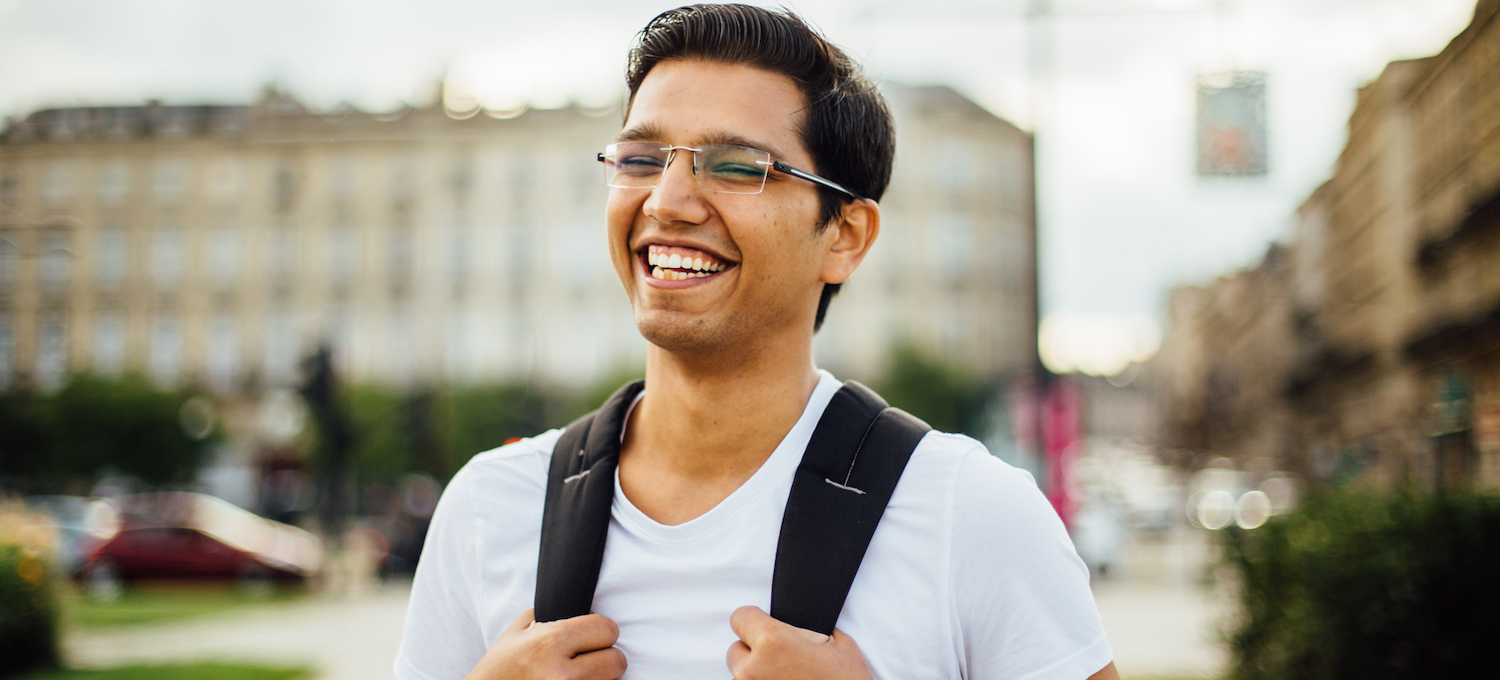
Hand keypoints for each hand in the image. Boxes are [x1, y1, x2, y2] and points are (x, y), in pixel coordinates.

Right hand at [464, 608, 626, 679]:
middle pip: (617, 661)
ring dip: (598, 676)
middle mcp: (561, 674)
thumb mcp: (517, 631)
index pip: (607, 629)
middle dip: (605, 656)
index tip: (591, 635)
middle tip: (587, 657)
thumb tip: (585, 611)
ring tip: (575, 673)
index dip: (601, 630)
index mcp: (548, 643)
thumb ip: (551, 616)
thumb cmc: (499, 668)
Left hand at [726, 606, 872, 679]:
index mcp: (772, 643)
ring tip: (788, 679)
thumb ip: (807, 629)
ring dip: (758, 674)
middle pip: (736, 649)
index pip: (740, 617)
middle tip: (783, 659)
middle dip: (755, 651)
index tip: (764, 625)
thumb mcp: (839, 644)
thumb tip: (797, 626)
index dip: (754, 619)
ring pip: (741, 675)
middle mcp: (753, 669)